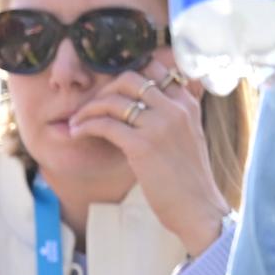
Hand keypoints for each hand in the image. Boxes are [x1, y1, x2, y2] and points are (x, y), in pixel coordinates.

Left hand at [67, 54, 229, 253]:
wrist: (198, 207)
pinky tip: (78, 133)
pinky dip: (86, 126)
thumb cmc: (188, 178)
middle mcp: (175, 108)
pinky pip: (105, 124)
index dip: (127, 75)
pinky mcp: (142, 146)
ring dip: (88, 109)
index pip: (154, 68)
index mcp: (187, 103)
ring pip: (114, 100)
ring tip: (77, 122)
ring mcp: (159, 125)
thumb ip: (174, 115)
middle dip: (103, 89)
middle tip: (90, 107)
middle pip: (130, 78)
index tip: (110, 92)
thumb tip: (147, 104)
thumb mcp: (189, 135)